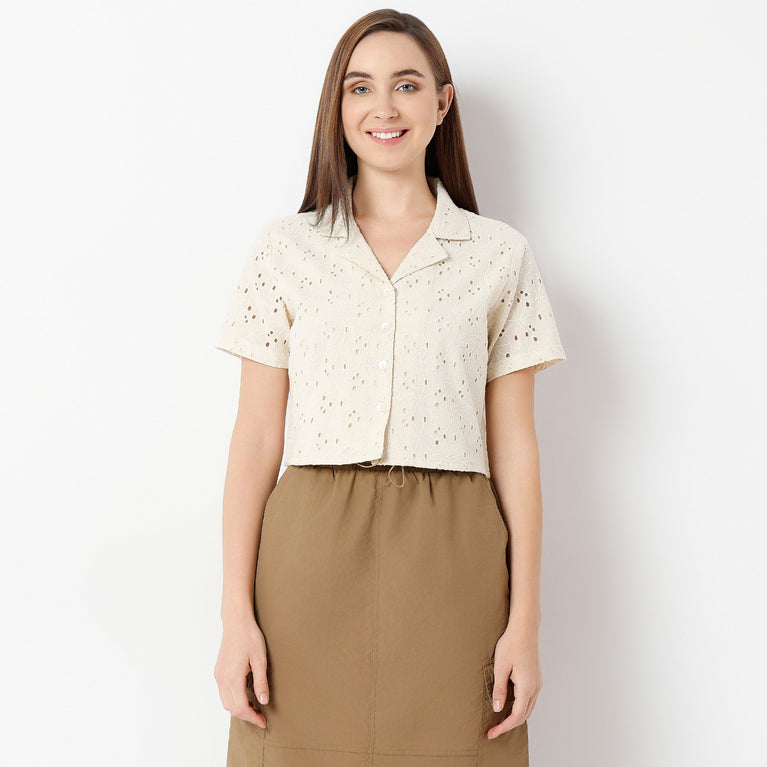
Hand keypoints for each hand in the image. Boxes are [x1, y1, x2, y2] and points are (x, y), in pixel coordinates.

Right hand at [214, 616, 269, 727]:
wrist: (236, 622)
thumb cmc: (250, 637)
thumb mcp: (260, 659)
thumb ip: (261, 682)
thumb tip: (263, 701)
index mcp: (233, 678)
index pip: (241, 707)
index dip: (252, 717)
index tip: (263, 722)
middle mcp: (222, 679)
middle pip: (232, 708)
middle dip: (246, 716)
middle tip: (261, 717)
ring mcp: (218, 675)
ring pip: (226, 702)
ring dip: (239, 709)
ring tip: (254, 708)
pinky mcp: (218, 671)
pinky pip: (223, 693)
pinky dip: (233, 700)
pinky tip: (244, 696)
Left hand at [486, 619, 542, 738]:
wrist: (524, 629)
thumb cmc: (511, 644)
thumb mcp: (500, 666)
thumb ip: (499, 689)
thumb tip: (498, 709)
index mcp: (527, 687)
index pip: (516, 716)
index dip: (504, 727)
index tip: (492, 733)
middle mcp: (535, 687)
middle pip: (524, 715)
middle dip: (509, 724)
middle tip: (493, 730)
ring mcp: (537, 683)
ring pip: (528, 708)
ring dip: (515, 716)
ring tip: (499, 720)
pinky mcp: (535, 678)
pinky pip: (529, 699)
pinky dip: (520, 707)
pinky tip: (509, 705)